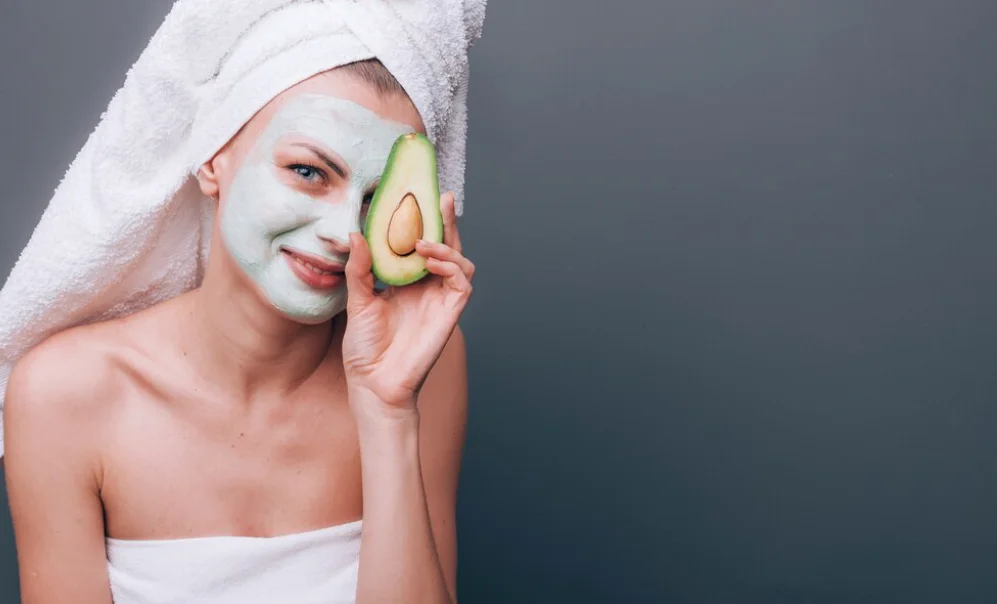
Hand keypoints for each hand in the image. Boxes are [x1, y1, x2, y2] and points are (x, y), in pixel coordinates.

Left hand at [341, 191, 473, 413]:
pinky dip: (452, 267)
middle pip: (447, 247)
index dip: (426, 222)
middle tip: (440, 197)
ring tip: (423, 242)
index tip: (421, 196)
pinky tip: (432, 262)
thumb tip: (356, 234)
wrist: (373, 383)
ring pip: (461, 262)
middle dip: (446, 222)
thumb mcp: (357, 300)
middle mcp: (428, 288)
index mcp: (408, 282)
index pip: (422, 244)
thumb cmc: (365, 347)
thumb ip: (360, 267)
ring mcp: (441, 300)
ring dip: (447, 246)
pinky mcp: (450, 314)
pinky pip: (462, 283)